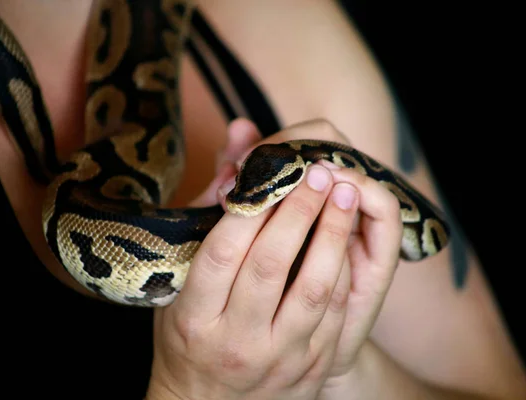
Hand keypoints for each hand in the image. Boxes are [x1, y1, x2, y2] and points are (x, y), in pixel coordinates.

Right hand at [147, 118, 402, 399]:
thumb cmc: (187, 336)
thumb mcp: (178, 284)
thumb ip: (206, 216)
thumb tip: (237, 153)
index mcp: (193, 319)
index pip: (220, 254)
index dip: (250, 208)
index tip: (273, 171)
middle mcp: (235, 342)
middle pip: (271, 266)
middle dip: (299, 210)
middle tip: (318, 170)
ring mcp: (278, 360)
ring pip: (315, 289)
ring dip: (334, 233)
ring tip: (344, 191)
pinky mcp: (310, 368)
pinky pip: (337, 312)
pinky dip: (345, 269)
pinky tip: (347, 238)